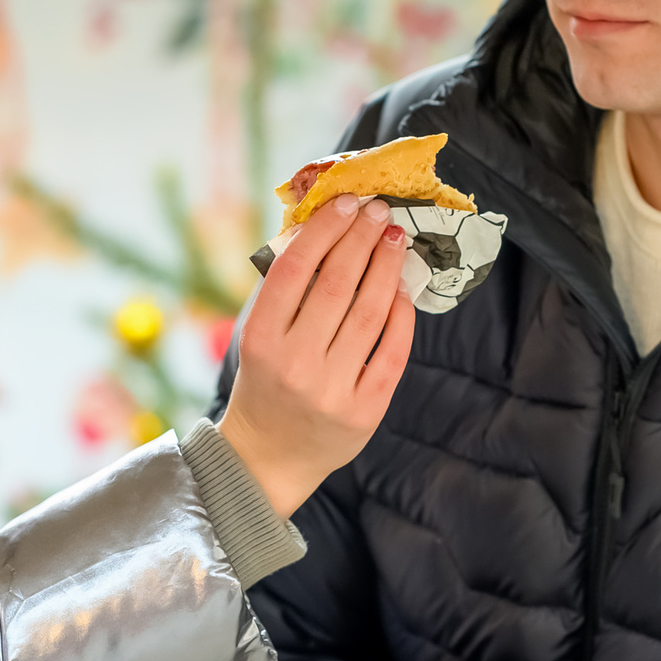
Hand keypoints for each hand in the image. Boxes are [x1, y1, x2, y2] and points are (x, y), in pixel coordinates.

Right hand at [217, 195, 417, 518]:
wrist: (269, 457)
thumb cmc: (265, 382)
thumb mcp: (258, 337)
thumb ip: (286, 291)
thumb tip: (327, 230)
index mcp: (260, 340)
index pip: (295, 271)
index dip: (324, 231)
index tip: (347, 203)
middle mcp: (295, 364)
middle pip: (337, 285)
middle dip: (362, 239)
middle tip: (379, 211)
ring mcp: (332, 389)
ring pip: (369, 313)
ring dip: (386, 267)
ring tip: (395, 239)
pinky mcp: (364, 411)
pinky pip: (391, 352)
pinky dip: (400, 314)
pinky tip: (402, 288)